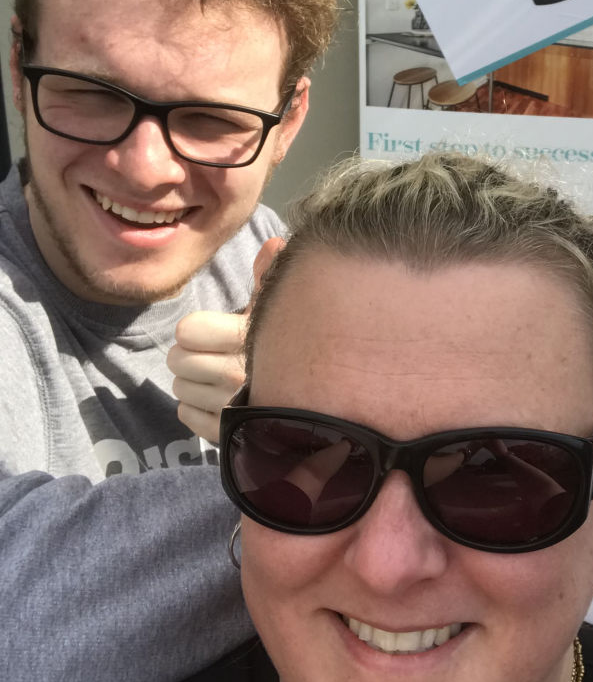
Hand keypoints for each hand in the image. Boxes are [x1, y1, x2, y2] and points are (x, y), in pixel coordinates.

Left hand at [169, 237, 284, 444]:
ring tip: (215, 378)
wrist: (326, 402)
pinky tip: (216, 399)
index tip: (211, 331)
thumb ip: (272, 277)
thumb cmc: (298, 347)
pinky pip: (187, 416)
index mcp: (249, 339)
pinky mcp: (228, 436)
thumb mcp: (286, 310)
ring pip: (180, 389)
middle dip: (189, 355)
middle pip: (178, 361)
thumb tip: (274, 245)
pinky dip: (195, 407)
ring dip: (192, 382)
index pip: (188, 331)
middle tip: (210, 354)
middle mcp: (238, 376)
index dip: (195, 329)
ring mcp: (232, 410)